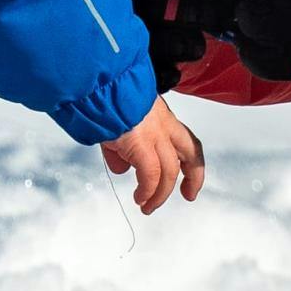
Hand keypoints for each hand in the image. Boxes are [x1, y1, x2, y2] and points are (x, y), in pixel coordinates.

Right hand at [100, 96, 207, 212]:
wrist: (97, 85)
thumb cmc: (105, 96)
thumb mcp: (119, 120)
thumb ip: (124, 146)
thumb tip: (122, 167)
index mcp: (161, 116)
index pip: (186, 141)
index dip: (192, 163)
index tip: (190, 179)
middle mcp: (163, 124)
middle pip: (190, 155)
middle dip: (193, 178)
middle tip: (187, 195)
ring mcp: (154, 134)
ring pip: (169, 172)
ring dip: (160, 193)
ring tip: (148, 205)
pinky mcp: (141, 144)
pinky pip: (150, 175)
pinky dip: (147, 190)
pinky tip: (140, 197)